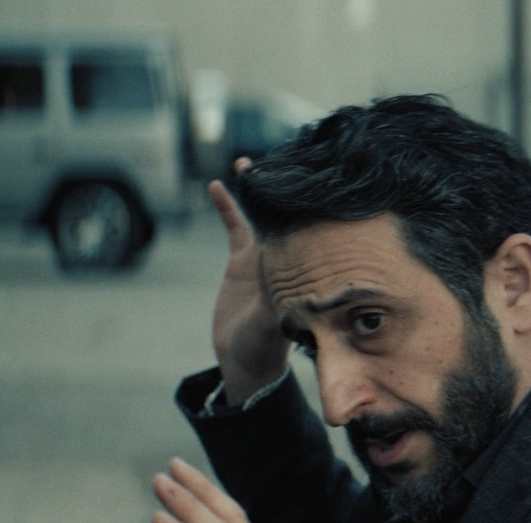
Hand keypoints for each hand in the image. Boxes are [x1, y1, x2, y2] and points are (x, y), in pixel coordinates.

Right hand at [208, 160, 286, 403]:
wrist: (245, 357)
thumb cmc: (263, 346)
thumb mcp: (268, 325)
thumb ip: (272, 308)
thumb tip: (283, 298)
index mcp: (297, 269)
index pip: (306, 231)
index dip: (309, 207)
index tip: (314, 178)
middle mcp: (286, 258)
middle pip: (288, 217)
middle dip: (286, 191)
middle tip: (288, 157)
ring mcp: (265, 256)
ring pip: (262, 215)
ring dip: (256, 191)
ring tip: (249, 163)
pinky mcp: (243, 260)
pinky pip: (235, 226)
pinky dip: (227, 207)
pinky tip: (216, 185)